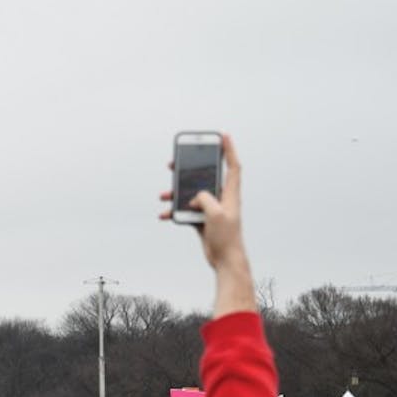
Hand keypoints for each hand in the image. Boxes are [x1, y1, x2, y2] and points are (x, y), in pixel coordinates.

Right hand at [160, 133, 255, 316]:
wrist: (225, 260)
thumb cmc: (227, 237)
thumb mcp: (216, 214)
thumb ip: (205, 198)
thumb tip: (196, 196)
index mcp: (230, 194)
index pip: (232, 167)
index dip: (229, 150)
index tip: (223, 136)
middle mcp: (221, 199)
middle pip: (205, 177)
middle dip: (191, 168)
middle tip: (177, 162)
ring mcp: (211, 209)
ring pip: (191, 194)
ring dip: (177, 193)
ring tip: (164, 194)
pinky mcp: (202, 220)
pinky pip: (185, 210)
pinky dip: (175, 211)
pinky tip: (165, 214)